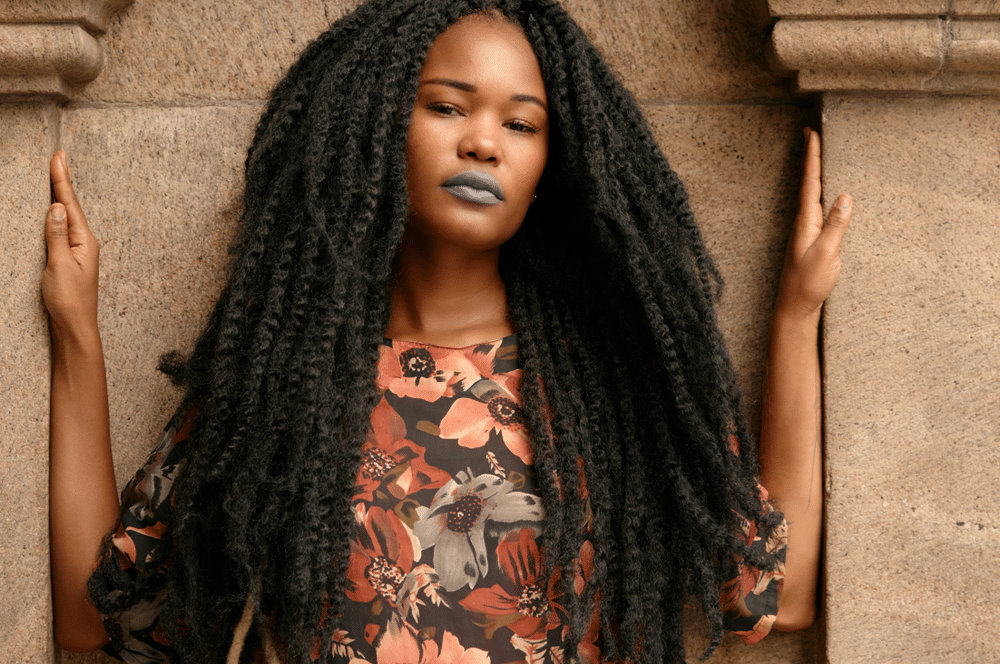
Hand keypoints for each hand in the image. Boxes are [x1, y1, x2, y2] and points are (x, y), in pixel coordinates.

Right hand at [42, 151, 99, 339]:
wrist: (75, 327)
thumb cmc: (69, 300)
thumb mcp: (59, 265)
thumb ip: (57, 235)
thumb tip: (58, 207)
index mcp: (85, 241)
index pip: (71, 204)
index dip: (62, 180)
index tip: (59, 157)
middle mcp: (85, 243)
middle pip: (72, 206)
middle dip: (64, 181)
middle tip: (60, 156)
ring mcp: (79, 251)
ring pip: (68, 216)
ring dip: (63, 194)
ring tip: (60, 174)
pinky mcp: (71, 260)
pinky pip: (64, 229)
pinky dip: (59, 214)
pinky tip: (59, 210)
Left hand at [775, 128, 851, 323]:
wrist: (795, 308)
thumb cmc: (809, 285)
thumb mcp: (827, 254)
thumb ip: (836, 226)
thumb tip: (845, 196)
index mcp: (806, 222)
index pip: (811, 183)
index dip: (812, 157)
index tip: (811, 133)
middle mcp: (803, 223)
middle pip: (809, 183)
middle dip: (811, 158)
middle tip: (811, 133)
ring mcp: (806, 232)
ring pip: (812, 195)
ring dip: (815, 173)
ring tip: (818, 154)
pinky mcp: (811, 241)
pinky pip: (817, 209)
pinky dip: (821, 194)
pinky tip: (825, 194)